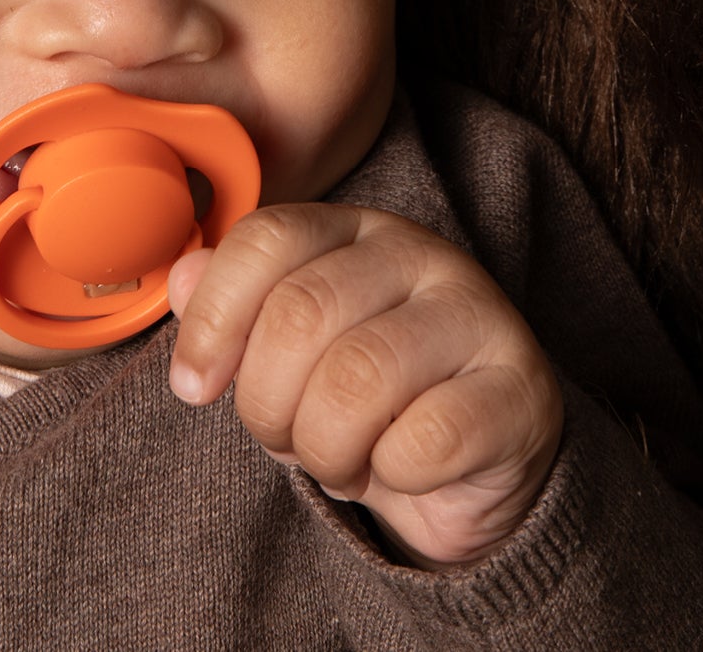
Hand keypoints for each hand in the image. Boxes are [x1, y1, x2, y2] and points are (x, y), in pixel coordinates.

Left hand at [167, 204, 562, 568]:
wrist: (473, 466)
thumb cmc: (364, 395)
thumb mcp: (287, 346)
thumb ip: (232, 304)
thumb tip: (180, 279)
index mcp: (351, 228)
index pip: (264, 240)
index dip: (213, 319)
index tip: (192, 387)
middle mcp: (417, 253)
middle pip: (300, 314)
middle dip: (265, 401)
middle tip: (280, 438)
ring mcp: (476, 314)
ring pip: (357, 379)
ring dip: (323, 446)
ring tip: (335, 460)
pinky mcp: (522, 390)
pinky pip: (425, 440)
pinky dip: (390, 474)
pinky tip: (397, 470)